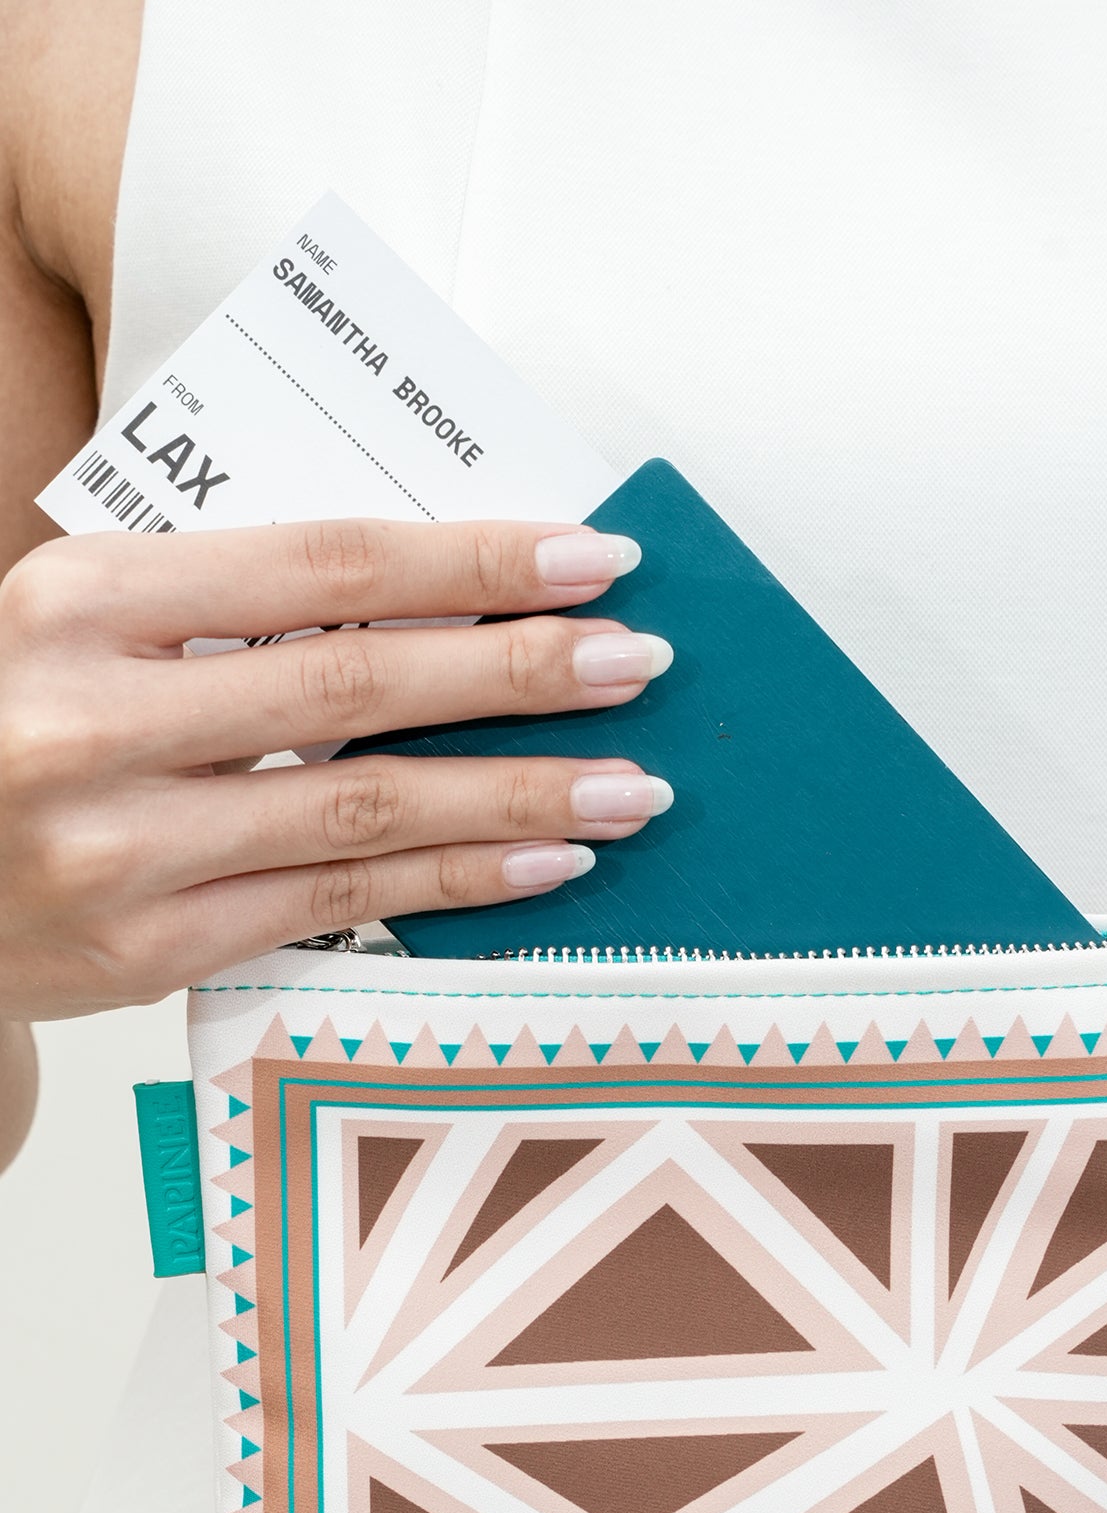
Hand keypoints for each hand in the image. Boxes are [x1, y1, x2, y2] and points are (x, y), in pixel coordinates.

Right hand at [0, 515, 673, 1020]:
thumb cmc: (14, 718)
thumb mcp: (89, 619)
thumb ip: (233, 599)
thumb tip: (445, 591)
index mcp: (80, 599)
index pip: (320, 567)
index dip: (470, 563)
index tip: (589, 561)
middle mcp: (94, 722)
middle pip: (357, 685)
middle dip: (518, 672)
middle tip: (637, 663)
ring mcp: (121, 849)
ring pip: (361, 812)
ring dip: (516, 796)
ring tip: (628, 785)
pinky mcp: (148, 951)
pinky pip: (335, 907)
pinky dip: (451, 883)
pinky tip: (541, 866)